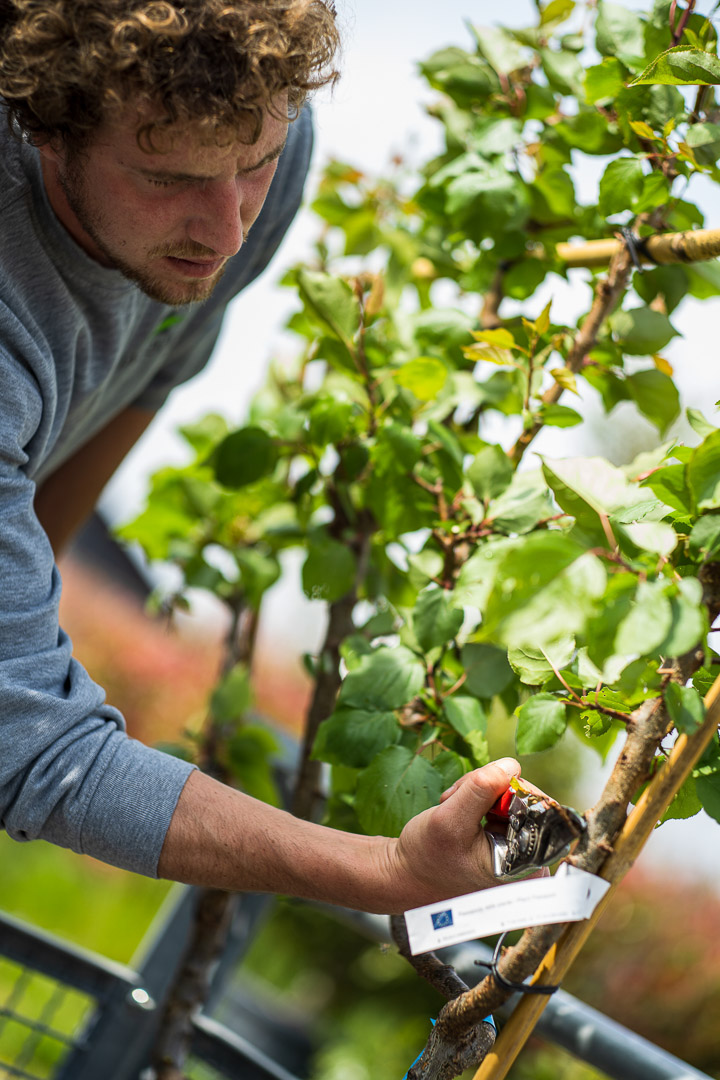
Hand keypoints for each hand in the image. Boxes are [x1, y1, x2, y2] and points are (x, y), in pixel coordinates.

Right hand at [386, 758, 545, 910]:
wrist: (407, 873)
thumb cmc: (426, 858)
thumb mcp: (449, 821)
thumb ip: (480, 790)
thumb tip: (511, 765)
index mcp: (530, 868)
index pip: (538, 808)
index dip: (507, 789)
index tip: (474, 791)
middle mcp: (533, 860)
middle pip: (526, 798)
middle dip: (489, 788)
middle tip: (455, 797)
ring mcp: (520, 848)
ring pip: (513, 795)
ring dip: (480, 790)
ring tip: (451, 803)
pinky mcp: (507, 837)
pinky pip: (503, 801)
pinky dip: (478, 796)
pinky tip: (457, 806)